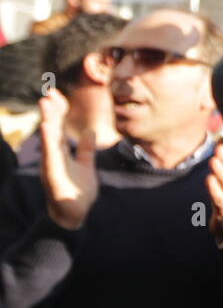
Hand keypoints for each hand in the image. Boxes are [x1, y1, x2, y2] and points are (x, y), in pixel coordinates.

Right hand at [39, 90, 96, 230]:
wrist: (74, 215)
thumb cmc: (77, 191)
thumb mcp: (86, 165)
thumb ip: (87, 149)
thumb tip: (91, 131)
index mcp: (62, 153)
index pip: (59, 127)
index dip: (59, 111)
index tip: (57, 93)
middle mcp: (54, 156)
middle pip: (52, 129)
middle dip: (50, 111)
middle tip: (48, 92)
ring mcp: (52, 165)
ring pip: (49, 139)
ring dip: (48, 121)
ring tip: (46, 104)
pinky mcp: (53, 175)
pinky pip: (50, 156)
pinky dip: (48, 142)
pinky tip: (47, 128)